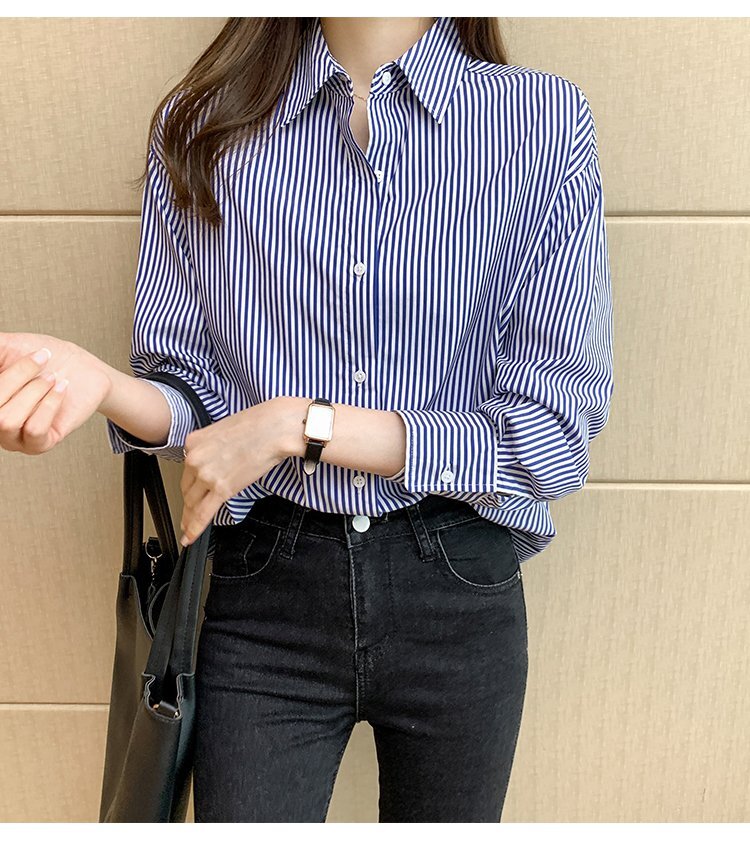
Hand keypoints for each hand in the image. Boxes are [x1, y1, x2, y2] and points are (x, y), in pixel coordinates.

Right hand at [0, 331, 111, 454]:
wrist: (83, 369)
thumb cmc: (44, 357)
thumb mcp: (8, 346)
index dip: (6, 376)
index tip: (19, 353)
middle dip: (19, 375)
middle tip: (43, 359)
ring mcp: (11, 437)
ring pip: (7, 421)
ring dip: (35, 391)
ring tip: (52, 377)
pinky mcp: (38, 445)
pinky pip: (34, 430)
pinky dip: (50, 404)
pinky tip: (61, 389)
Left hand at [179, 396, 304, 545]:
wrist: (274, 428)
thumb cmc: (259, 424)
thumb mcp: (225, 429)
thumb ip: (215, 446)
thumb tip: (219, 459)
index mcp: (195, 441)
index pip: (187, 469)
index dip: (190, 483)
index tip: (189, 491)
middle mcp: (195, 458)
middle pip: (187, 488)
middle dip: (188, 502)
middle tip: (188, 513)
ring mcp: (206, 474)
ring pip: (192, 503)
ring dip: (189, 518)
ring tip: (188, 528)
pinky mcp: (221, 488)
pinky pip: (203, 514)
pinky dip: (194, 528)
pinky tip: (190, 537)